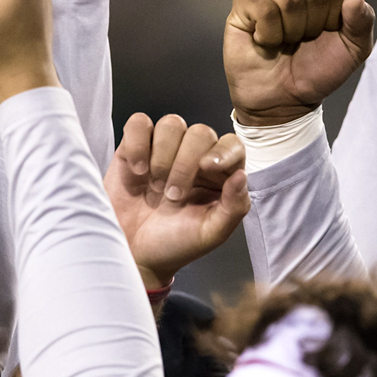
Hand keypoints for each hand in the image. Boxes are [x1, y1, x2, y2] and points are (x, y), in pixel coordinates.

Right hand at [105, 113, 249, 289]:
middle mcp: (194, 156)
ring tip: (154, 185)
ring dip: (162, 155)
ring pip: (171, 123)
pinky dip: (137, 143)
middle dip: (185, 164)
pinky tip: (137, 169)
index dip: (222, 151)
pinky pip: (138, 123)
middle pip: (200, 132)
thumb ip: (234, 207)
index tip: (207, 167)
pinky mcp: (134, 147)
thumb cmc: (175, 243)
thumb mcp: (211, 233)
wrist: (136, 253)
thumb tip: (242, 175)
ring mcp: (164, 149)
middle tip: (173, 195)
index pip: (232, 145)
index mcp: (220, 174)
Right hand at [224, 0, 375, 125]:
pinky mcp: (243, 2)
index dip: (335, 17)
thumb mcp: (353, 50)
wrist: (284, 100)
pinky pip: (263, 9)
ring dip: (291, 30)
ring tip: (284, 40)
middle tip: (302, 39)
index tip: (326, 33)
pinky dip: (269, 34)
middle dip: (313, 24)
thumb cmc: (316, 70)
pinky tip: (265, 41)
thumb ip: (362, 21)